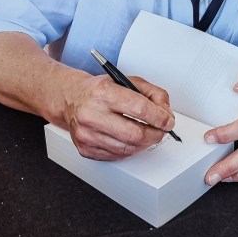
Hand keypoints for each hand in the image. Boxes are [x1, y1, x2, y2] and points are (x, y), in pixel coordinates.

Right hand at [58, 71, 174, 160]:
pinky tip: (129, 138)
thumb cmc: (99, 90)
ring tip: (147, 133)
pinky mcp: (85, 148)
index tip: (168, 120)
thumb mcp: (126, 80)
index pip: (140, 109)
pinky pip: (117, 155)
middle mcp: (92, 114)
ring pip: (128, 148)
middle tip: (160, 130)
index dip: (160, 117)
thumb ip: (151, 93)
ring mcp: (87, 134)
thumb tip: (166, 112)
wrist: (70, 99)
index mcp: (103, 92)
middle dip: (155, 134)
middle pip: (135, 134)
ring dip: (144, 143)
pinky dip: (129, 148)